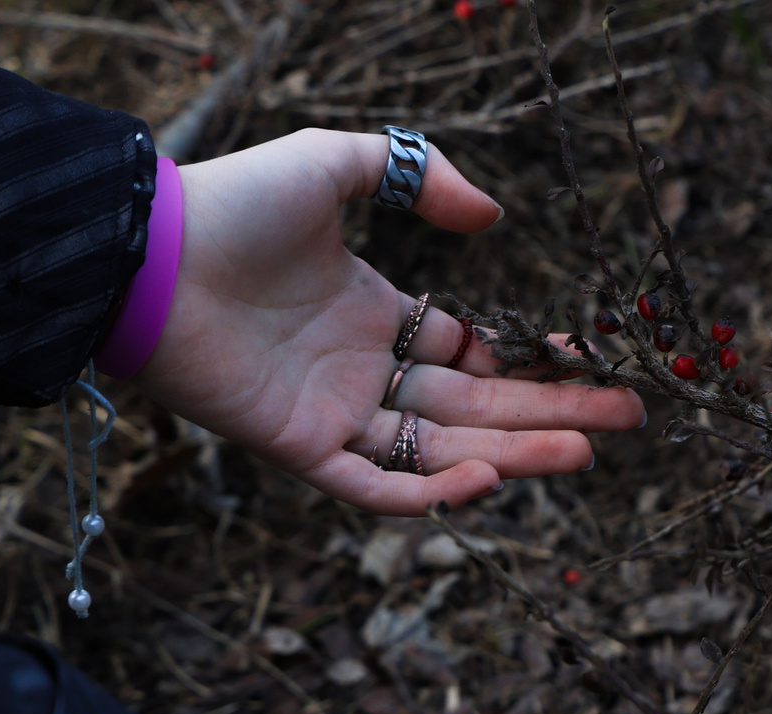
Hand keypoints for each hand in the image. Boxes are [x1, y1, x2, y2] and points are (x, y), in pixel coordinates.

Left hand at [137, 128, 646, 516]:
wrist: (143, 254)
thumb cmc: (228, 204)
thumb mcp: (333, 164)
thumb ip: (416, 176)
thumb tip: (494, 217)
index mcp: (373, 316)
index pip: (470, 357)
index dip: (531, 364)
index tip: (588, 362)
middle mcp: (362, 374)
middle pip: (477, 411)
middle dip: (554, 414)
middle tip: (628, 420)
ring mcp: (334, 417)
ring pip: (442, 452)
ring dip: (516, 456)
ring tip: (584, 452)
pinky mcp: (299, 449)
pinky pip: (376, 486)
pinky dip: (431, 492)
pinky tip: (489, 479)